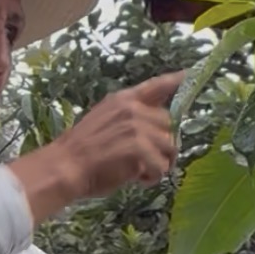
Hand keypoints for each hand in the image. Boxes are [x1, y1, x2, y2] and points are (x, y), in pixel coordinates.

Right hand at [9, 71, 182, 223]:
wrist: (65, 166)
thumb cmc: (81, 152)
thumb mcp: (104, 122)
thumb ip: (128, 119)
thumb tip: (154, 130)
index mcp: (123, 100)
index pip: (155, 86)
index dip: (175, 80)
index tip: (189, 73)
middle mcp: (133, 108)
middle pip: (169, 125)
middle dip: (163, 146)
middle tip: (146, 162)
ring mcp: (137, 126)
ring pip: (170, 147)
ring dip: (159, 164)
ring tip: (140, 173)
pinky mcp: (139, 146)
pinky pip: (161, 166)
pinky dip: (152, 177)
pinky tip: (137, 179)